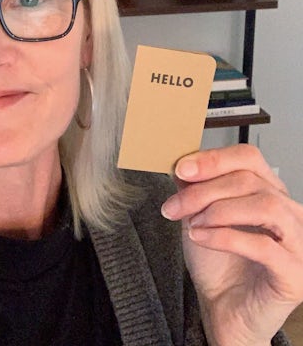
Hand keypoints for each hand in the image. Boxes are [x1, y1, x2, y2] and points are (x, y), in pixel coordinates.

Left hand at [161, 144, 302, 345]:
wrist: (223, 308)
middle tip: (174, 206)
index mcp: (269, 192)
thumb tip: (180, 162)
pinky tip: (201, 238)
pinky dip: (225, 237)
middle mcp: (290, 213)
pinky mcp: (295, 274)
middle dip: (203, 191)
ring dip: (219, 211)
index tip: (181, 169)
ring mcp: (299, 243)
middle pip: (249, 181)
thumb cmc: (218, 262)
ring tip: (192, 224)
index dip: (213, 159)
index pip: (248, 157)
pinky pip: (264, 246)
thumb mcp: (198, 215)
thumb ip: (194, 187)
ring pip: (265, 206)